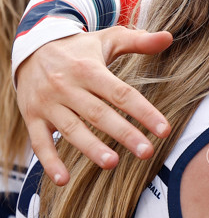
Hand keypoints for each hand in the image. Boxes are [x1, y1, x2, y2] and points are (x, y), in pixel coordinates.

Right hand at [15, 27, 172, 184]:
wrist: (30, 47)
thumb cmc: (79, 49)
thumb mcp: (107, 40)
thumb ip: (139, 41)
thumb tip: (169, 37)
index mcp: (88, 69)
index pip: (121, 93)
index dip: (143, 111)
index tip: (164, 130)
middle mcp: (67, 86)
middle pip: (99, 113)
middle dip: (124, 133)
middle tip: (147, 152)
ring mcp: (48, 103)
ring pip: (71, 129)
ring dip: (91, 148)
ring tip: (112, 164)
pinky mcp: (32, 117)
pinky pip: (40, 142)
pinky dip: (49, 162)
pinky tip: (63, 180)